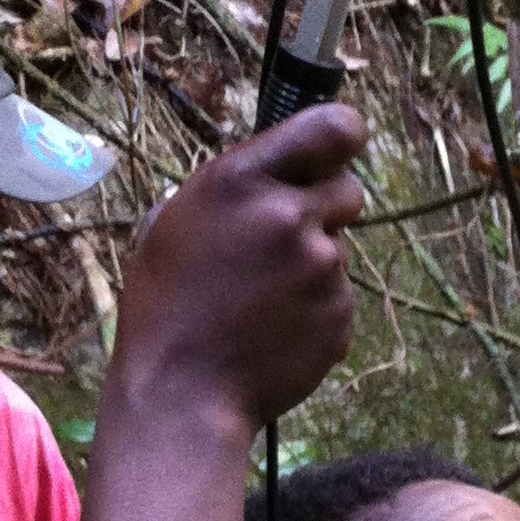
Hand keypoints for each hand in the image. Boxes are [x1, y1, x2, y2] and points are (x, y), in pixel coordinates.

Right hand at [106, 105, 365, 437]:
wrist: (185, 391)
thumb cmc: (168, 304)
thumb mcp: (180, 219)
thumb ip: (238, 190)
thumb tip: (277, 179)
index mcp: (244, 180)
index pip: (333, 130)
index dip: (344, 137)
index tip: (338, 151)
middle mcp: (291, 216)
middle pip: (350, 192)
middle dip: (327, 209)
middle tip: (289, 239)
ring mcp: (323, 269)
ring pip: (339, 252)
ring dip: (313, 268)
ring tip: (263, 301)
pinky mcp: (340, 316)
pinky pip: (339, 301)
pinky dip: (317, 313)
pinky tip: (276, 331)